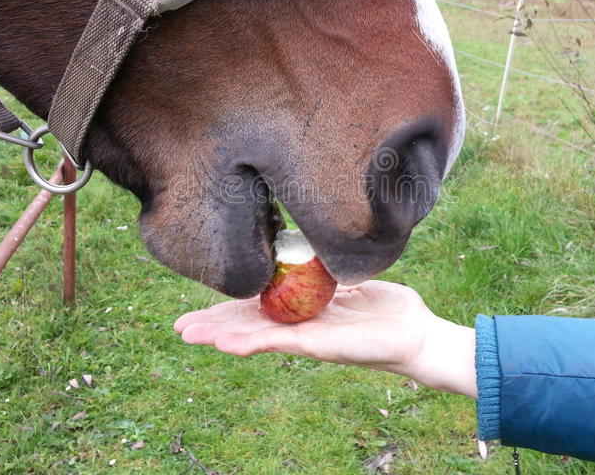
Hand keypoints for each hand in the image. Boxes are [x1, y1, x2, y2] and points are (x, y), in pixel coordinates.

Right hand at [174, 280, 476, 397]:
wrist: (415, 333)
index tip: (202, 305)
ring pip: (254, 337)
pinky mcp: (317, 346)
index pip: (257, 310)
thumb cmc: (387, 309)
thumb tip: (310, 247)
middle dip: (214, 324)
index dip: (228, 309)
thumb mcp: (350, 282)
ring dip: (221, 335)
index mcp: (302, 313)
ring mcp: (304, 339)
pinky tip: (224, 342)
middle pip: (247, 326)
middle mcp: (298, 328)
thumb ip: (326, 271)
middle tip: (179, 326)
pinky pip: (277, 343)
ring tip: (188, 333)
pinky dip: (250, 342)